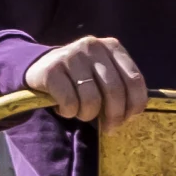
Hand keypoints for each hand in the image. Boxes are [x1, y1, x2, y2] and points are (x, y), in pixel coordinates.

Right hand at [23, 34, 149, 130]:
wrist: (40, 66)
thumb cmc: (81, 76)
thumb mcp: (103, 73)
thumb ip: (121, 86)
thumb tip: (134, 113)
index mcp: (112, 46)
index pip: (134, 80)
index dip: (135, 105)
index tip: (129, 119)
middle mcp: (93, 46)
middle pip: (114, 91)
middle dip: (114, 116)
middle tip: (109, 128)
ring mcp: (70, 56)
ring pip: (92, 99)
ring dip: (88, 115)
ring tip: (81, 114)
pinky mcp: (51, 70)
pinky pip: (69, 102)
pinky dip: (69, 112)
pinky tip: (64, 109)